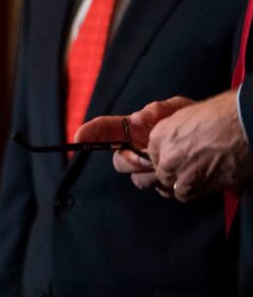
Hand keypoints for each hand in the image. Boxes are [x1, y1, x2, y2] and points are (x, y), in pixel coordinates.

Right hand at [74, 98, 189, 189]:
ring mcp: (149, 168)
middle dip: (129, 161)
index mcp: (134, 130)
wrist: (217, 139)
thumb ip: (158, 109)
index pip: (106, 130)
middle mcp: (136, 150)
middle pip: (118, 161)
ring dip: (149, 174)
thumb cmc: (192, 121)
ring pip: (136, 179)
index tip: (79, 138)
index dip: (90, 133)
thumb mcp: (178, 108)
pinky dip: (165, 183)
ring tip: (167, 167)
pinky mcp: (164, 182)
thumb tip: (136, 118)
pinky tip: (177, 176)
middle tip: (147, 159)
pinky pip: (156, 188)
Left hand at [148, 90, 252, 200]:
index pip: (150, 154)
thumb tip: (169, 142)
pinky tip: (204, 184)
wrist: (244, 124)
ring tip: (195, 179)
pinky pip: (190, 195)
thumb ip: (171, 131)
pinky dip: (195, 192)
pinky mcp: (203, 186)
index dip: (162, 158)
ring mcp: (184, 173)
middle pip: (161, 173)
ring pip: (173, 188)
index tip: (172, 159)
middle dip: (170, 173)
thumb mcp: (186, 114)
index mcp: (160, 135)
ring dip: (182, 185)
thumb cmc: (220, 113)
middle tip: (184, 170)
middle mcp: (168, 156)